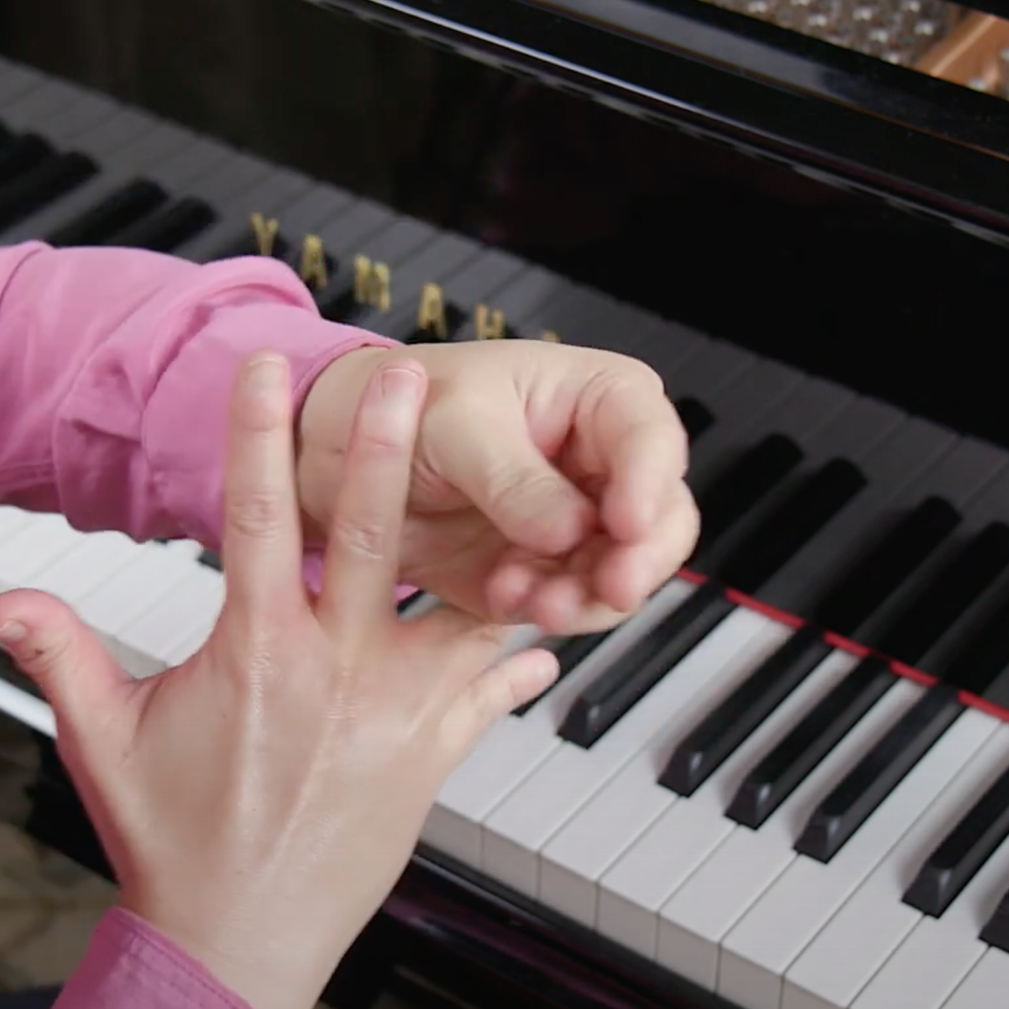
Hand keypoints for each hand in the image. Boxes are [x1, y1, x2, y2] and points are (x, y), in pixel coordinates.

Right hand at [0, 351, 558, 1008]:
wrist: (235, 945)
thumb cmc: (173, 845)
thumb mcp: (101, 740)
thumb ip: (58, 653)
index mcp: (254, 655)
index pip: (252, 519)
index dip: (256, 437)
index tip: (266, 368)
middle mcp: (332, 674)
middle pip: (370, 538)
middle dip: (390, 449)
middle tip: (412, 377)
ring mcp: (391, 716)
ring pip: (458, 611)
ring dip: (491, 554)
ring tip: (531, 493)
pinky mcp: (429, 760)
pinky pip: (487, 696)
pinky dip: (514, 664)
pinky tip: (539, 637)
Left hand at [297, 341, 697, 634]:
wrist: (345, 457)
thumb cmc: (406, 406)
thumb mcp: (455, 425)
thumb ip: (513, 478)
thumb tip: (570, 529)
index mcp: (597, 398)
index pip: (652, 439)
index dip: (650, 485)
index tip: (628, 524)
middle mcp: (602, 462)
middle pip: (662, 518)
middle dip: (638, 560)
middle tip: (609, 588)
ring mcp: (580, 521)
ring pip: (626, 572)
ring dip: (587, 597)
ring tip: (534, 601)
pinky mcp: (551, 570)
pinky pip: (576, 604)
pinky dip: (548, 611)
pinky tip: (506, 597)